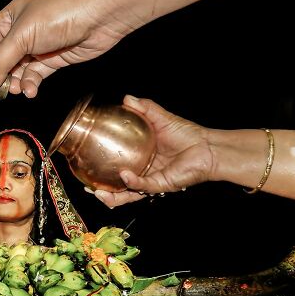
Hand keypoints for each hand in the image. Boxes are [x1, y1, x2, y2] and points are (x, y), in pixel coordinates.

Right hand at [0, 0, 128, 98]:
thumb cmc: (60, 14)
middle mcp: (21, 32)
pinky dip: (29, 84)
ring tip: (10, 90)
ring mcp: (37, 47)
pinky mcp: (53, 60)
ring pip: (15, 71)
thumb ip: (0, 63)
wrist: (99, 17)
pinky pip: (34, 76)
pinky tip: (29, 90)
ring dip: (11, 83)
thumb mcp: (21, 37)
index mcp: (9, 18)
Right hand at [90, 95, 214, 208]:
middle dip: (102, 192)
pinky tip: (125, 175)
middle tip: (88, 187)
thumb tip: (126, 98)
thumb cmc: (187, 134)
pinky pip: (144, 186)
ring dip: (112, 197)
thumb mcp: (161, 118)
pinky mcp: (163, 185)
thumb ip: (144, 108)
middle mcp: (145, 174)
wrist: (208, 146)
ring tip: (98, 192)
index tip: (86, 168)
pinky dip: (133, 182)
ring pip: (128, 195)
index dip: (102, 171)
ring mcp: (153, 182)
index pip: (117, 170)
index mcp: (141, 161)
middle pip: (119, 188)